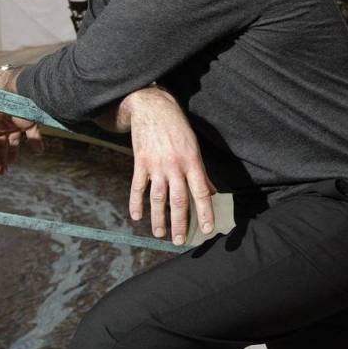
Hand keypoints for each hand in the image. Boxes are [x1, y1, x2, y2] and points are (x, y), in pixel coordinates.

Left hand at [0, 108, 42, 174]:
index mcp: (15, 126)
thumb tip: (40, 151)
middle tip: (2, 172)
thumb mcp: (32, 125)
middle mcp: (3, 125)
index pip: (11, 143)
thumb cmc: (28, 106)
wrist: (19, 92)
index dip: (10, 154)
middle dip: (0, 158)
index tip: (10, 165)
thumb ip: (34, 138)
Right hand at [124, 87, 216, 245]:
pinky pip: (137, 187)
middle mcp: (175, 165)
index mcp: (192, 161)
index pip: (201, 192)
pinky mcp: (140, 162)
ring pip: (158, 198)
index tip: (207, 229)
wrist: (152, 107)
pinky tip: (137, 216)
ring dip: (159, 218)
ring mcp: (156, 165)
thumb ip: (201, 172)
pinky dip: (136, 203)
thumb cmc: (178, 127)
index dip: (205, 212)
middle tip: (180, 241)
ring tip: (160, 234)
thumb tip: (212, 192)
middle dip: (181, 223)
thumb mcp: (194, 146)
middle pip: (179, 200)